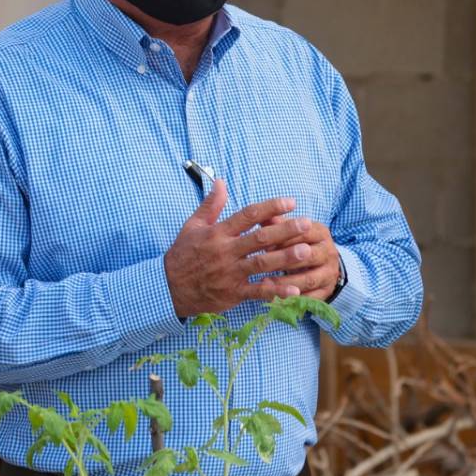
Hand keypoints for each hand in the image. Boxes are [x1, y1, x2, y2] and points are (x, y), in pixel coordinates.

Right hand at [163, 180, 315, 316]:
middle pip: (259, 238)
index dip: (270, 207)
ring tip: (307, 251)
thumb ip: (210, 204)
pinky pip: (257, 292)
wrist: (168, 288)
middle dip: (285, 230)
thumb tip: (221, 181)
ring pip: (262, 264)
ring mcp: (230, 274)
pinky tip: (294, 290)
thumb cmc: (182, 255)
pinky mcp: (232, 294)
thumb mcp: (192, 225)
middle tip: (306, 223)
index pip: (247, 215)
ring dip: (285, 258)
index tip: (290, 202)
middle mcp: (225, 252)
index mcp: (217, 233)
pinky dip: (276, 292)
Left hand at [258, 216, 341, 300]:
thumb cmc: (299, 243)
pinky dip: (292, 299)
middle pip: (308, 256)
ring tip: (264, 283)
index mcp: (320, 232)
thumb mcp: (292, 231)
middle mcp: (329, 252)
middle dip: (284, 260)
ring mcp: (330, 273)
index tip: (262, 244)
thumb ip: (277, 224)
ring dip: (286, 282)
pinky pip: (310, 298)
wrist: (322, 263)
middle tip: (261, 264)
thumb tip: (262, 217)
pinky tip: (275, 298)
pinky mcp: (327, 292)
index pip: (303, 233)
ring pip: (309, 279)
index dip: (282, 238)